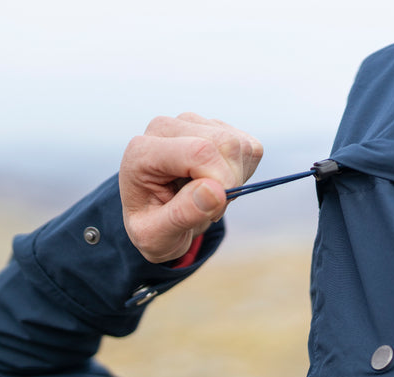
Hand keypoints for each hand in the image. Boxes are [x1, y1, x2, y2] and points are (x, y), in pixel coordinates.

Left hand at [119, 113, 263, 262]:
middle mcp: (166, 129)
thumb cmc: (153, 227)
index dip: (220, 182)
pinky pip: (249, 147)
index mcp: (143, 151)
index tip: (213, 211)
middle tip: (212, 208)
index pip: (199, 151)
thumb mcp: (157, 236)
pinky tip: (220, 182)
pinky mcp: (215, 127)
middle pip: (225, 143)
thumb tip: (215, 190)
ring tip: (212, 196)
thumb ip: (182, 215)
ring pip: (240, 144)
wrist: (155, 217)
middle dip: (230, 182)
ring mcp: (191, 123)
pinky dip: (244, 171)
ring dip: (237, 178)